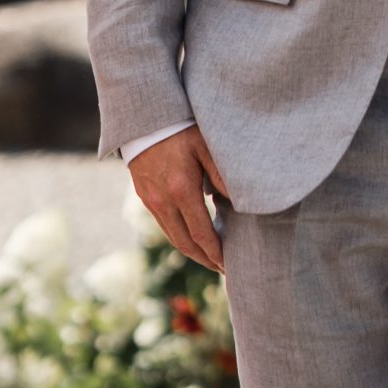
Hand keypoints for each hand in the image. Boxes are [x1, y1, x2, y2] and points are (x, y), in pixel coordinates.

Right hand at [131, 124, 230, 272]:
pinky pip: (164, 225)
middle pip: (185, 244)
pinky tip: (194, 237)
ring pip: (173, 237)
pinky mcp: (145, 197)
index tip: (230, 265)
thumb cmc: (181, 128)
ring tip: (212, 258)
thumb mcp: (207, 146)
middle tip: (225, 270)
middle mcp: (163, 201)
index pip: (202, 234)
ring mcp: (151, 201)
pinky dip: (181, 237)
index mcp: (182, 190)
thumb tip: (243, 201)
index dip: (216, 254)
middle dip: (206, 260)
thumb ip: (224, 175)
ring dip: (193, 252)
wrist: (143, 118)